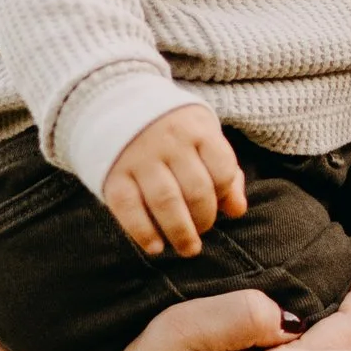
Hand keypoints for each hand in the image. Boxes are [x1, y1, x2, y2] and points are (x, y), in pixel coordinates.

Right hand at [103, 103, 245, 256]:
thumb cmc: (171, 128)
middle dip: (204, 220)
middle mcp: (169, 142)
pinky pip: (129, 209)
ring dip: (180, 232)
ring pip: (165, 202)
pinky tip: (156, 247)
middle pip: (196, 191)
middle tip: (201, 231)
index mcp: (196, 129)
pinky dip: (143, 232)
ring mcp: (139, 158)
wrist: (114, 102)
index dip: (224, 195)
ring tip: (188, 248)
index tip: (219, 206)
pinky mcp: (113, 175)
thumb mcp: (203, 136)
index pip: (222, 170)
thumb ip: (224, 171)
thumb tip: (237, 210)